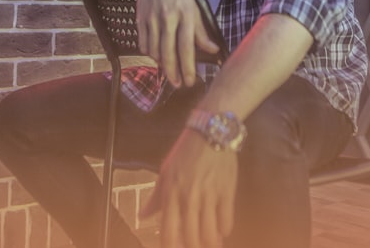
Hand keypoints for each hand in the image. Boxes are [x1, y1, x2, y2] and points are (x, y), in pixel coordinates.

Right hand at [135, 0, 219, 86]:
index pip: (186, 47)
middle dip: (173, 72)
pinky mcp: (141, 20)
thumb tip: (212, 50)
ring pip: (154, 50)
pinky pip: (143, 44)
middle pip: (168, 52)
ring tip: (169, 70)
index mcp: (185, 15)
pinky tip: (156, 56)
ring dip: (161, 64)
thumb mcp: (194, 9)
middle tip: (177, 84)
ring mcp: (152, 19)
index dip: (188, 67)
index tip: (190, 81)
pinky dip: (149, 53)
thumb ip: (201, 32)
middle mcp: (168, 18)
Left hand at [142, 129, 236, 247]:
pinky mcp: (227, 191)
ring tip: (211, 244)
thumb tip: (142, 216)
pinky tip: (222, 230)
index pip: (168, 231)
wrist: (211, 133)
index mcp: (171, 194)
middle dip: (193, 247)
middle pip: (191, 237)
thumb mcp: (166, 172)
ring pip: (210, 233)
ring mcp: (209, 195)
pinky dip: (224, 230)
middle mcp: (189, 197)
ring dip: (211, 243)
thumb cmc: (185, 152)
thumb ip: (156, 197)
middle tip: (195, 246)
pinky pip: (226, 220)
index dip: (170, 247)